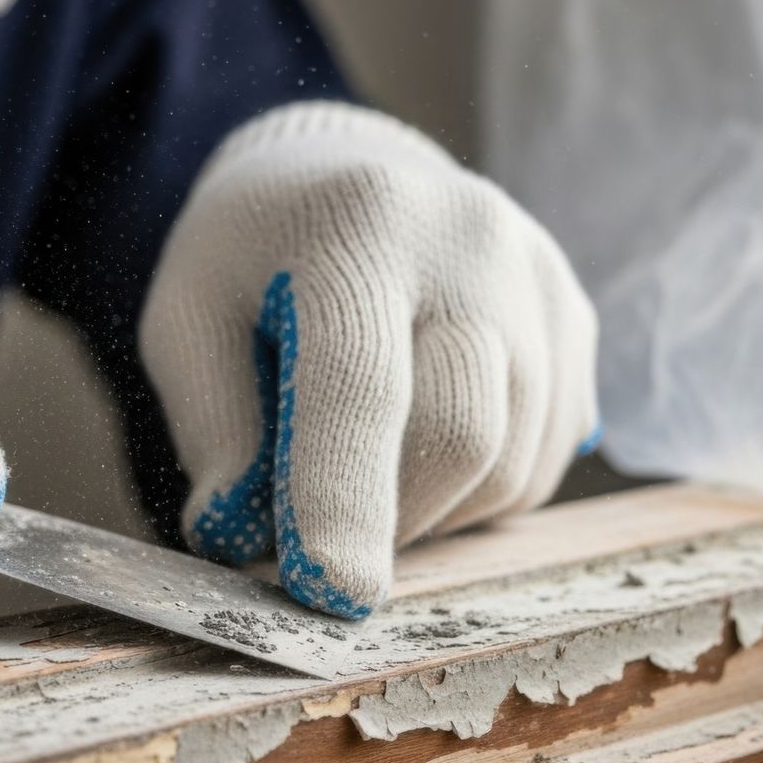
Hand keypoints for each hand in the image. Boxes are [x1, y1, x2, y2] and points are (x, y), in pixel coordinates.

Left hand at [142, 102, 597, 616]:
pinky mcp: (575, 316)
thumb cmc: (251, 258)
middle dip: (388, 520)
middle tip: (318, 530)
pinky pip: (548, 456)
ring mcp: (537, 276)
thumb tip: (241, 536)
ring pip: (513, 463)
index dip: (343, 498)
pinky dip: (482, 488)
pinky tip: (425, 446)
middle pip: (460, 435)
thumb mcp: (186, 319)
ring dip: (435, 510)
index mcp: (355, 227)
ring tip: (368, 468)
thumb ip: (213, 425)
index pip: (359, 383)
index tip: (331, 592)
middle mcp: (468, 242)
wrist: (345, 170)